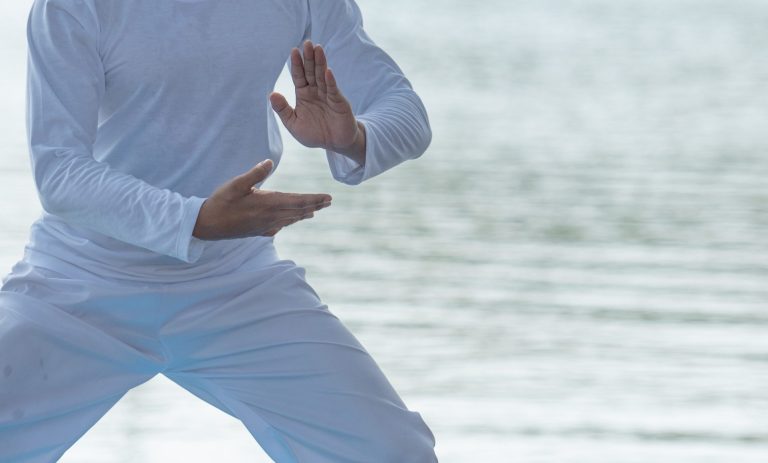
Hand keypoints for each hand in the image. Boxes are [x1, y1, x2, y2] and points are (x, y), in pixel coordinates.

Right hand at [193, 159, 331, 239]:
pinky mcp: (259, 231)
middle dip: (315, 205)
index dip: (314, 199)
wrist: (207, 225)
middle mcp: (271, 216)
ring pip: (291, 219)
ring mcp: (266, 226)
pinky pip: (280, 226)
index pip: (298, 201)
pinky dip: (290, 221)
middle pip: (298, 211)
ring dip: (305, 214)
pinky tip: (292, 220)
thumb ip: (254, 174)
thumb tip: (269, 162)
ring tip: (316, 210)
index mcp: (268, 203)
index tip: (328, 197)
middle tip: (329, 202)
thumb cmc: (221, 202)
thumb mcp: (235, 184)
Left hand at [269, 40, 365, 163]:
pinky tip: (327, 72)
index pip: (299, 76)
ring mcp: (328, 95)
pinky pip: (333, 90)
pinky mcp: (339, 102)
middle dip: (309, 58)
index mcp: (303, 94)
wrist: (335, 144)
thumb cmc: (314, 133)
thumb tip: (271, 94)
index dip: (296, 64)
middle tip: (307, 43)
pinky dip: (330, 81)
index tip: (293, 51)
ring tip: (318, 49)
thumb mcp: (294, 124)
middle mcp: (316, 91)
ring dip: (320, 63)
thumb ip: (283, 110)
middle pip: (311, 71)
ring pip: (323, 76)